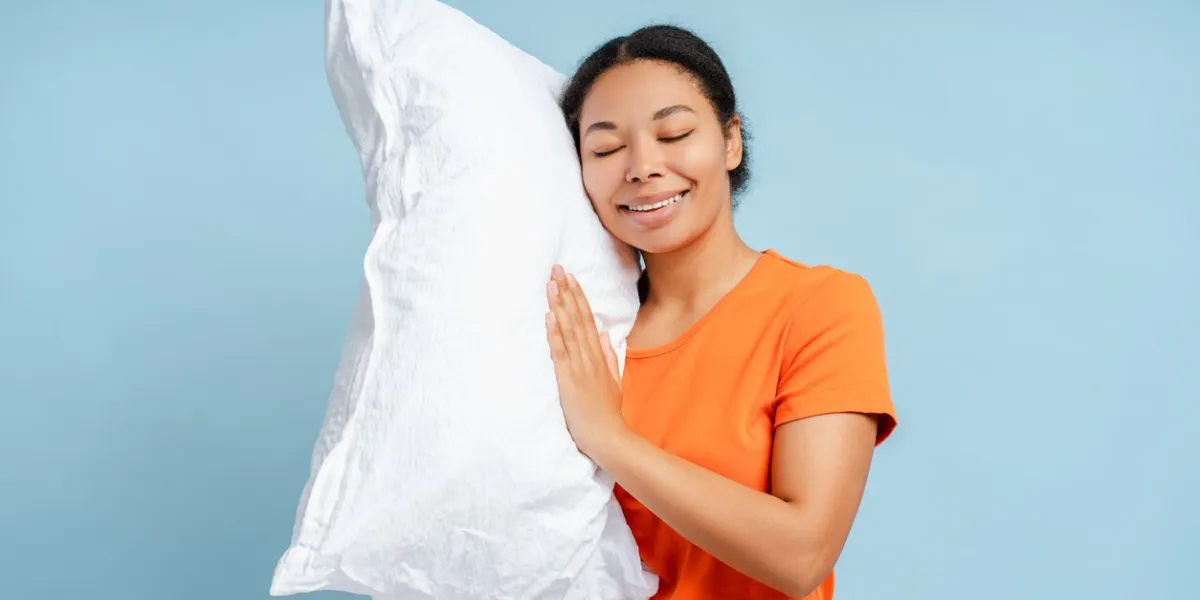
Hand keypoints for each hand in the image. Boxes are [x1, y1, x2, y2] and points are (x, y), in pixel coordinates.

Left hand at [545, 264, 627, 457]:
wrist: (608, 437)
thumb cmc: (608, 412)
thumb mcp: (614, 381)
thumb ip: (610, 356)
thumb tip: (606, 334)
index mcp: (599, 356)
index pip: (588, 319)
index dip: (579, 297)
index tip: (571, 278)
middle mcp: (589, 357)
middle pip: (578, 318)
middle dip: (567, 292)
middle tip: (557, 269)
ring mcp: (579, 367)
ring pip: (569, 330)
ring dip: (559, 305)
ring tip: (551, 284)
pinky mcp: (568, 380)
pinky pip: (560, 352)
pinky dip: (554, 333)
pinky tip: (549, 316)